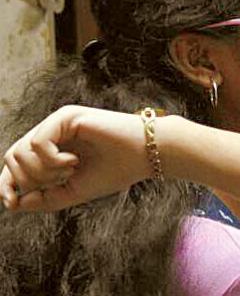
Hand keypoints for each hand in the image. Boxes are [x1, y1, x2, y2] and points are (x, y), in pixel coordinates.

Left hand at [1, 105, 151, 210]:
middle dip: (30, 179)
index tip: (10, 202)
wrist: (145, 156)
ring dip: (42, 171)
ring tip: (70, 171)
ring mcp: (57, 122)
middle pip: (12, 158)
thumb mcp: (74, 192)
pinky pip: (38, 143)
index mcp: (53, 148)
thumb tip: (14, 203)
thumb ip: (44, 198)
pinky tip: (73, 161)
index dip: (6, 183)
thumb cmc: (116, 171)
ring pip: (21, 151)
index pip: (15, 163)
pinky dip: (51, 160)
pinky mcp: (66, 116)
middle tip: (60, 181)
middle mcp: (52, 132)